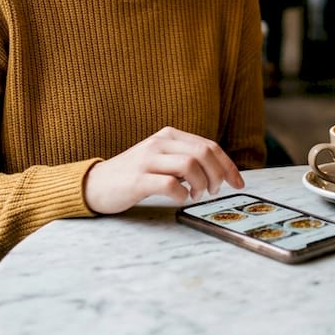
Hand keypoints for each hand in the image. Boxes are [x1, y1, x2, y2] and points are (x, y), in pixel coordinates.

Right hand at [83, 126, 244, 213]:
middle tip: (213, 191)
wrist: (95, 184)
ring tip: (196, 195)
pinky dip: (181, 194)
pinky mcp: (137, 179)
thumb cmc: (134, 175)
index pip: (209, 145)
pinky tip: (179, 199)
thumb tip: (218, 172)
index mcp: (169, 135)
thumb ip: (185, 159)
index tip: (238, 183)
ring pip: (190, 165)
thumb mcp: (161, 159)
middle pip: (203, 153)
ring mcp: (147, 160)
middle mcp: (159, 143)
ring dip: (201, 184)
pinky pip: (169, 184)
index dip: (228, 165)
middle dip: (218, 175)